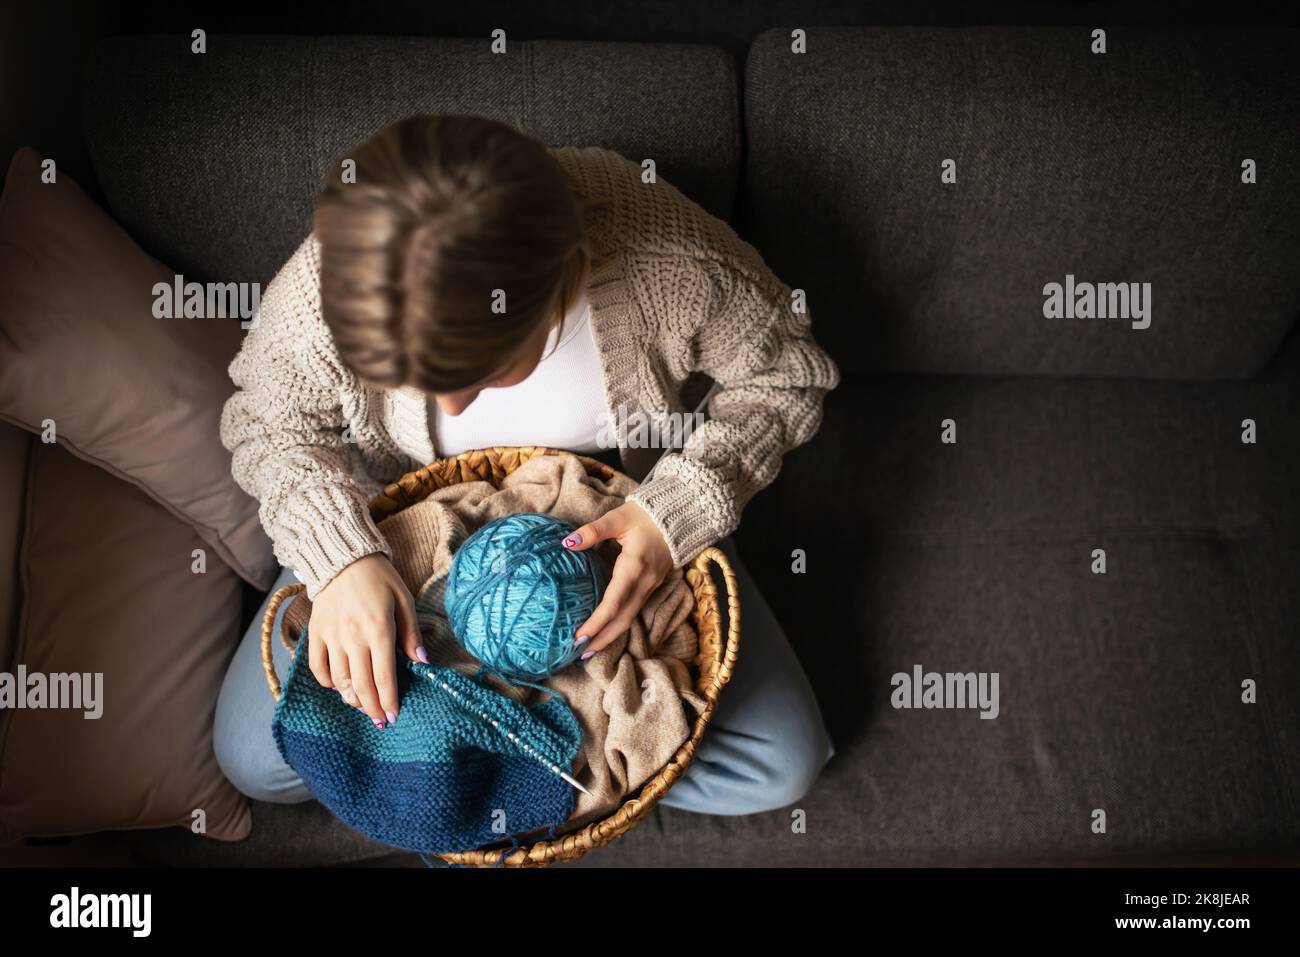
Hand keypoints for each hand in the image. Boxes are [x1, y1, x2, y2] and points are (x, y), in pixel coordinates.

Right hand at [307, 553, 424, 727]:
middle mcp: (353, 637)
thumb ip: (411, 632)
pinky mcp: (315, 633)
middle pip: (362, 685)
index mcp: (379, 629)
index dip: (389, 700)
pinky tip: (340, 687)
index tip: (394, 716)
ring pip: (340, 680)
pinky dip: (328, 682)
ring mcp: (331, 636)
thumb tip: (422, 661)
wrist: (342, 558)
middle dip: (373, 708)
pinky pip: (318, 667)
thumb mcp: (404, 599)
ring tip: (364, 707)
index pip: (384, 676)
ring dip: (352, 699)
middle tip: (380, 720)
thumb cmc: (379, 578)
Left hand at [563, 502, 672, 658]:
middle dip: (603, 639)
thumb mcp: (618, 518)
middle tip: (580, 654)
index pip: (614, 603)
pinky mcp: (651, 586)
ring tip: (590, 649)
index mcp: (634, 567)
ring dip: (611, 635)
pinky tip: (606, 629)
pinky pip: (635, 610)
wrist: (678, 516)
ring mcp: (651, 586)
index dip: (596, 623)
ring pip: (631, 618)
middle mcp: (644, 582)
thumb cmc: (645, 516)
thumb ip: (593, 531)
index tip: (579, 637)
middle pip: (624, 619)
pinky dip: (619, 623)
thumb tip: (568, 543)